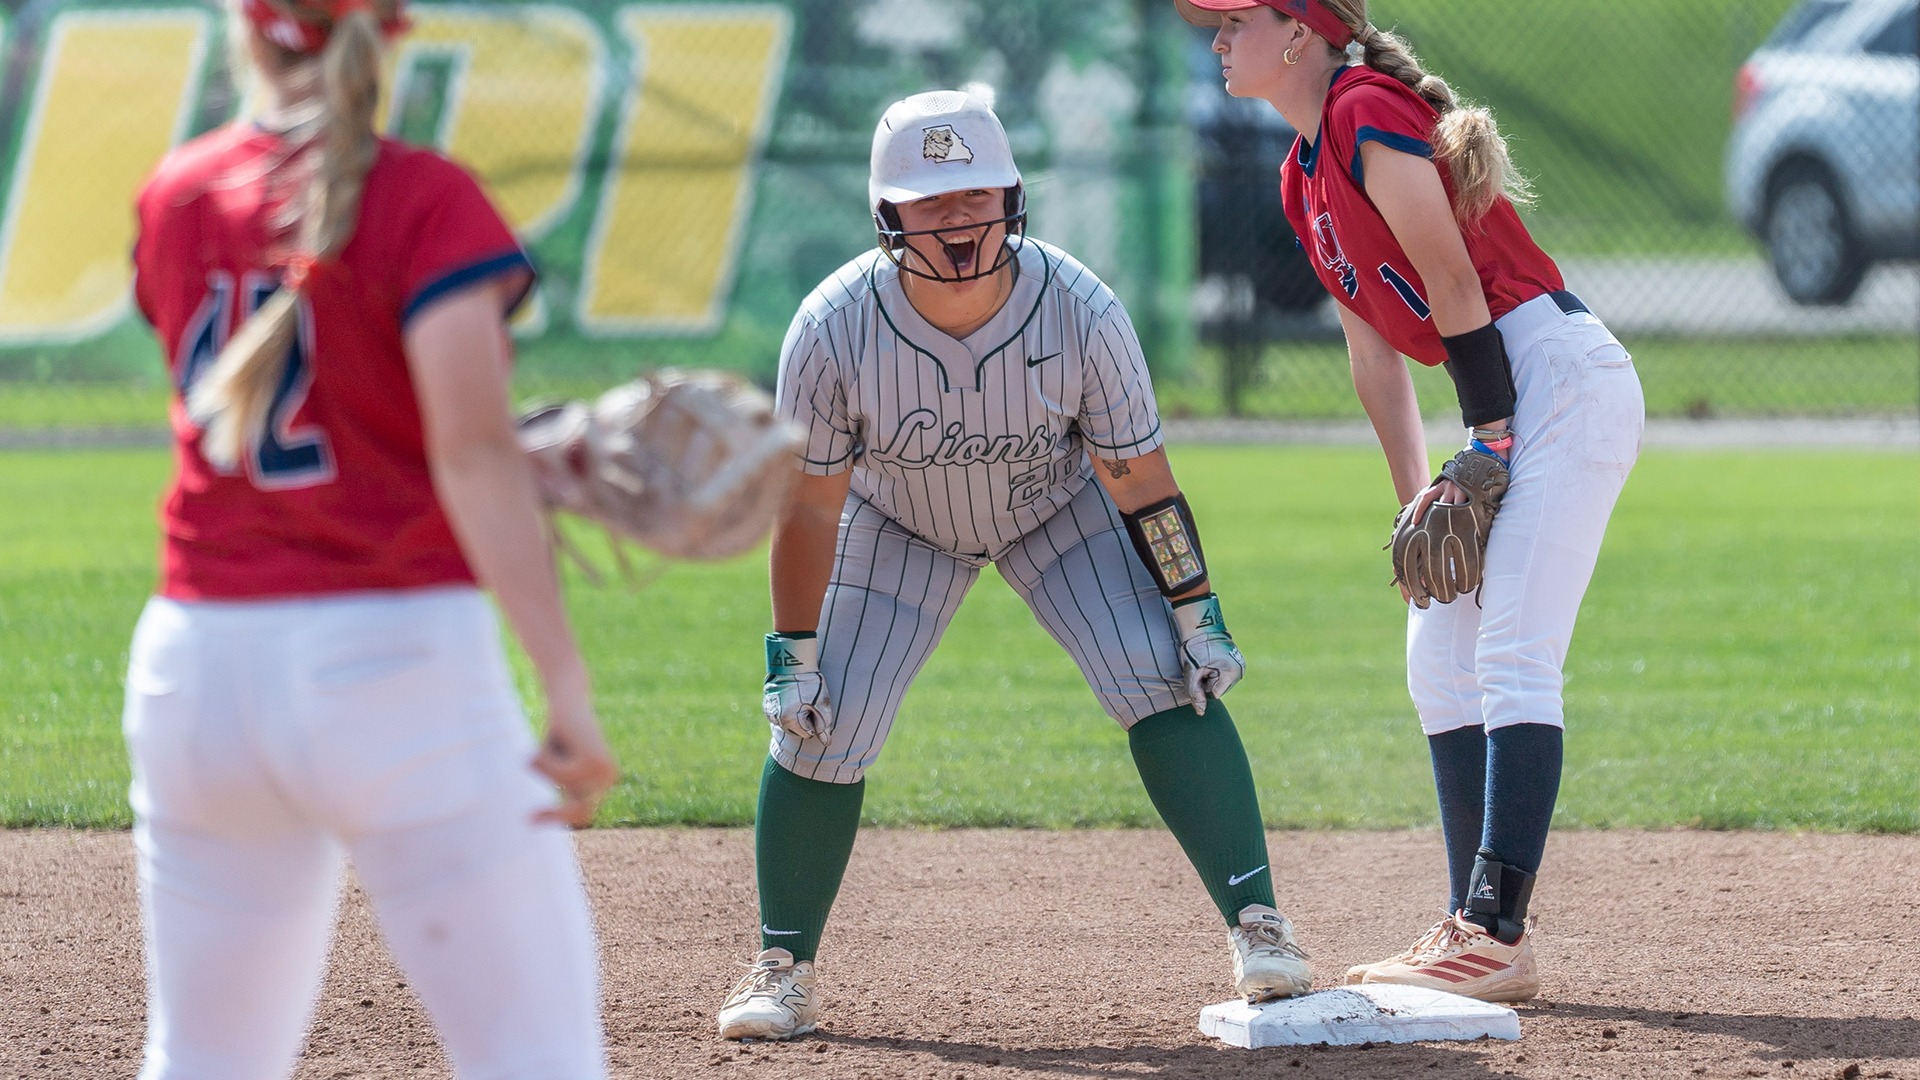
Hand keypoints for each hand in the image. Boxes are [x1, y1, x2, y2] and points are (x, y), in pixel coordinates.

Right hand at [530, 687, 618, 827]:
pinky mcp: (595, 760)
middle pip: (579, 810)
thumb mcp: (555, 763)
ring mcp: (604, 770)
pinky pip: (561, 773)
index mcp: (603, 780)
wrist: (569, 695)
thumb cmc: (558, 730)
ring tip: (542, 748)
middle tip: (530, 819)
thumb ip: (559, 784)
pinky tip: (551, 739)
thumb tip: (548, 816)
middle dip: (554, 814)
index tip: (532, 820)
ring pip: (563, 786)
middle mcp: (609, 777)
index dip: (559, 818)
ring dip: (545, 768)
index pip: (583, 812)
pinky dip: (547, 759)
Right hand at [764, 632, 833, 738]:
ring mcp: (769, 712)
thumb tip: (827, 743)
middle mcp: (776, 719)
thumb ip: (824, 726)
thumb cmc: (810, 683)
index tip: (813, 705)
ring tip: (797, 698)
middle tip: (806, 701)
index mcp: (790, 720)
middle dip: (803, 719)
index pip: (809, 733)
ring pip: (788, 724)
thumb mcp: (821, 704)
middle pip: (797, 731)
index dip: (814, 720)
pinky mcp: (766, 706)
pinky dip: (786, 710)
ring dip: (794, 716)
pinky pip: (779, 716)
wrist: (792, 662)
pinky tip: (790, 697)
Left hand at [1170, 593, 1243, 714]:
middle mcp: (1240, 670)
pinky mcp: (1237, 661)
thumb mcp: (1192, 672)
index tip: (1200, 669)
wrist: (1200, 625)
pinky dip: (1215, 671)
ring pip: (1221, 684)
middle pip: (1219, 690)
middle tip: (1202, 664)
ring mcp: (1240, 665)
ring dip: (1211, 677)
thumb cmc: (1194, 647)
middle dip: (1207, 682)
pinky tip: (1211, 660)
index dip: (1203, 685)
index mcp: (1231, 672)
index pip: (1214, 694)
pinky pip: (1223, 676)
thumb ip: (1195, 694)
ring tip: (1206, 661)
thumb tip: (1200, 713)